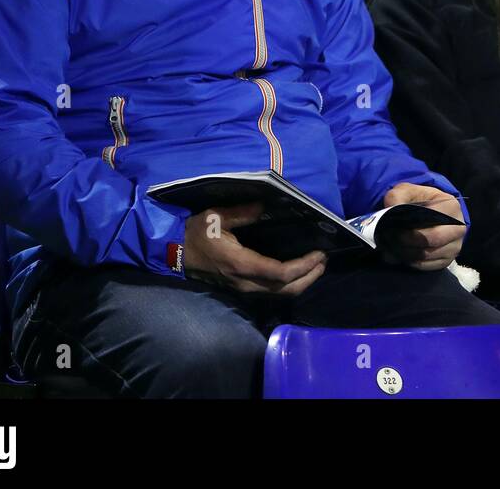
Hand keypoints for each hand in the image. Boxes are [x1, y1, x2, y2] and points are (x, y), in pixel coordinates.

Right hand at [182, 201, 325, 294]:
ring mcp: (243, 287)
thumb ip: (242, 212)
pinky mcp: (242, 287)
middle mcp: (245, 281)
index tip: (319, 254)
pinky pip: (271, 291)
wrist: (175, 253)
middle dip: (309, 277)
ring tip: (316, 266)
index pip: (280, 273)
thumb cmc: (196, 233)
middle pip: (285, 289)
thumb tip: (265, 207)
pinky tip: (298, 272)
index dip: (303, 267)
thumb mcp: (215, 216)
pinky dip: (289, 284)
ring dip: (302, 282)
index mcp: (241, 264)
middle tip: (324, 261)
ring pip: (279, 293)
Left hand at [380, 183, 466, 270]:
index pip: (431, 221)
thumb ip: (396, 197)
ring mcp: (455, 245)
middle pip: (431, 240)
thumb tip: (390, 211)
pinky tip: (401, 254)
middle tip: (390, 239)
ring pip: (427, 255)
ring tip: (392, 247)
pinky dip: (411, 262)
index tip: (394, 228)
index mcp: (451, 206)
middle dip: (407, 241)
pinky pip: (427, 266)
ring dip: (406, 253)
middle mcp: (459, 227)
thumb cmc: (418, 200)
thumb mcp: (406, 191)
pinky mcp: (448, 259)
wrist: (429, 212)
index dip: (410, 227)